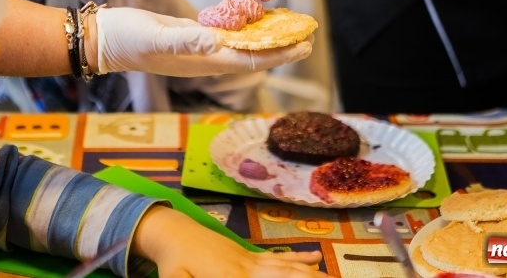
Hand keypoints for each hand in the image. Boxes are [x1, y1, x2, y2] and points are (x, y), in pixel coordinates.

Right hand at [95, 7, 311, 76]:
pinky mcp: (192, 35)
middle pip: (254, 53)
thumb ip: (185, 40)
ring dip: (267, 33)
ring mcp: (200, 47)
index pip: (252, 60)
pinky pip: (226, 31)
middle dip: (283, 44)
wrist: (103, 38)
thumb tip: (216, 41)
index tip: (305, 43)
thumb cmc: (127, 39)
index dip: (281, 53)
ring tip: (290, 20)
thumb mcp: (155, 37)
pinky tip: (254, 10)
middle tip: (309, 30)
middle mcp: (207, 58)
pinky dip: (244, 22)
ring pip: (243, 42)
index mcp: (204, 61)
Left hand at [136, 207, 332, 277]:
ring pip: (287, 267)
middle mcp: (248, 269)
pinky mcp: (249, 255)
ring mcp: (251, 260)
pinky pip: (279, 258)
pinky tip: (316, 259)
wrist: (175, 234)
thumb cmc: (173, 262)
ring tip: (333, 277)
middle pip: (285, 276)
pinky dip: (299, 259)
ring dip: (311, 273)